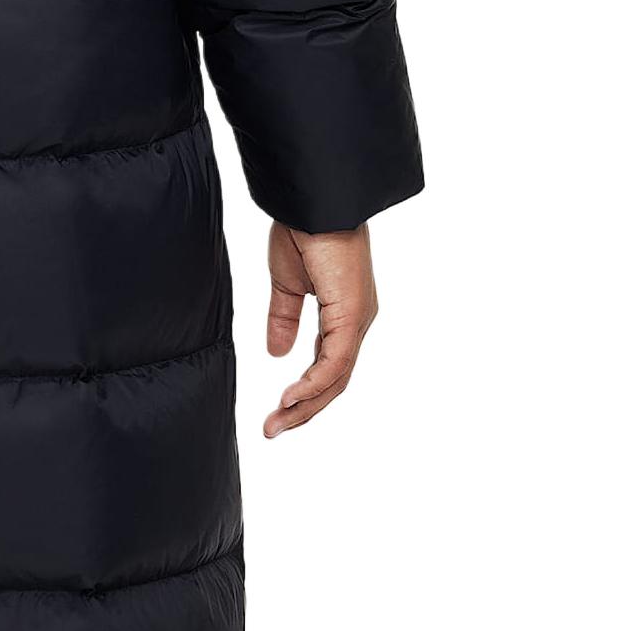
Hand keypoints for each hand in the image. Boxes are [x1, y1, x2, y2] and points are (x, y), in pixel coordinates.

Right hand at [263, 220, 377, 438]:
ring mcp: (358, 320)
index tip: (276, 411)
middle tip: (273, 429)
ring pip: (336, 378)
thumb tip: (278, 354)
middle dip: (303, 409)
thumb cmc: (303, 228)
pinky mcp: (351, 315)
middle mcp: (356, 321)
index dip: (304, 392)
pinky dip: (312, 384)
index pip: (327, 365)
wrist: (313, 201)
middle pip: (335, 380)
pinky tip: (290, 397)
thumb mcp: (285, 282)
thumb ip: (284, 318)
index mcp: (343, 313)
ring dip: (305, 405)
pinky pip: (334, 362)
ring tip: (276, 423)